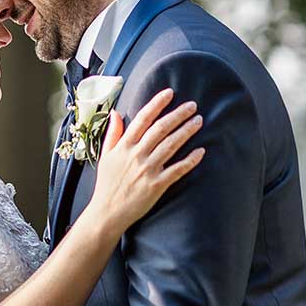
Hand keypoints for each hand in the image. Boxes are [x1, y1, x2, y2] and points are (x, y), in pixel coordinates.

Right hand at [90, 86, 204, 235]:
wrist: (107, 212)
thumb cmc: (107, 184)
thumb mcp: (105, 155)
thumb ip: (113, 133)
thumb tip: (115, 112)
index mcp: (124, 146)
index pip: (143, 119)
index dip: (157, 104)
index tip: (169, 93)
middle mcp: (137, 155)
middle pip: (161, 129)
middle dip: (178, 115)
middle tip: (192, 106)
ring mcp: (148, 170)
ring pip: (171, 145)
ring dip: (186, 131)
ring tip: (198, 121)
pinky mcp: (157, 185)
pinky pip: (177, 169)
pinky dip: (190, 160)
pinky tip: (201, 151)